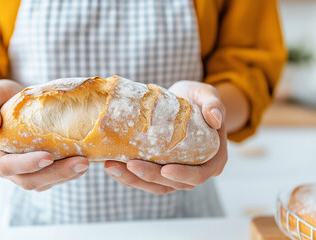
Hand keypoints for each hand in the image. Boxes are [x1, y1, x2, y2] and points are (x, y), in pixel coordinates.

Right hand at [0, 80, 89, 191]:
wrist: (13, 103)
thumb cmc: (2, 98)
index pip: (5, 165)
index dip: (27, 164)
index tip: (49, 156)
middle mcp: (4, 166)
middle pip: (29, 180)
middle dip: (55, 174)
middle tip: (81, 162)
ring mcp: (22, 171)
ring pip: (44, 183)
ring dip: (66, 176)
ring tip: (87, 163)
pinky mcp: (38, 170)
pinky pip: (53, 178)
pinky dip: (69, 173)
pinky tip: (85, 162)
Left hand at [104, 81, 227, 194]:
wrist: (182, 100)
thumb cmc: (198, 98)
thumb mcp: (208, 95)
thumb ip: (214, 103)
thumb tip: (216, 117)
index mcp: (212, 159)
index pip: (199, 175)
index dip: (183, 175)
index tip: (165, 170)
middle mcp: (193, 171)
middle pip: (171, 184)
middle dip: (148, 177)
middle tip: (128, 165)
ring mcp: (174, 173)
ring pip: (153, 185)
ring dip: (132, 179)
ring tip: (111, 166)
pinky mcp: (157, 169)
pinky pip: (142, 177)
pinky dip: (126, 174)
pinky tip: (110, 164)